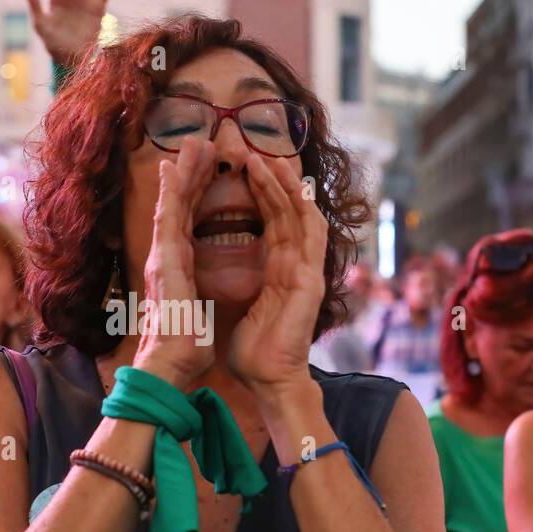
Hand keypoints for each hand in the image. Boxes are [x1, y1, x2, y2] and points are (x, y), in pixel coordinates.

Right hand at [132, 138, 216, 387]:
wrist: (170, 364)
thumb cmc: (184, 348)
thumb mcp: (196, 315)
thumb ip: (193, 301)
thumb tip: (195, 304)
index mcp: (177, 269)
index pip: (188, 223)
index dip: (196, 195)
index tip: (205, 170)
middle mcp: (166, 257)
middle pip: (181, 207)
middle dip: (190, 175)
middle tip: (199, 144)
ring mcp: (162, 256)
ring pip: (172, 204)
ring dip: (182, 172)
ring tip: (193, 143)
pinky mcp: (163, 259)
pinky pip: (168, 217)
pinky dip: (170, 191)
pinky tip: (173, 167)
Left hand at [227, 155, 327, 398]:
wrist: (268, 380)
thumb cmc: (254, 353)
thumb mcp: (241, 308)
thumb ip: (242, 288)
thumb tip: (220, 279)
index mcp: (278, 271)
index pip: (272, 221)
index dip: (260, 194)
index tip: (241, 168)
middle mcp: (295, 266)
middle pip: (286, 212)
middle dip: (270, 180)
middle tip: (252, 151)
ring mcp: (306, 271)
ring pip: (300, 216)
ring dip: (286, 187)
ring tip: (267, 159)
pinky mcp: (310, 279)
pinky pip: (312, 236)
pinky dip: (305, 209)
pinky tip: (297, 187)